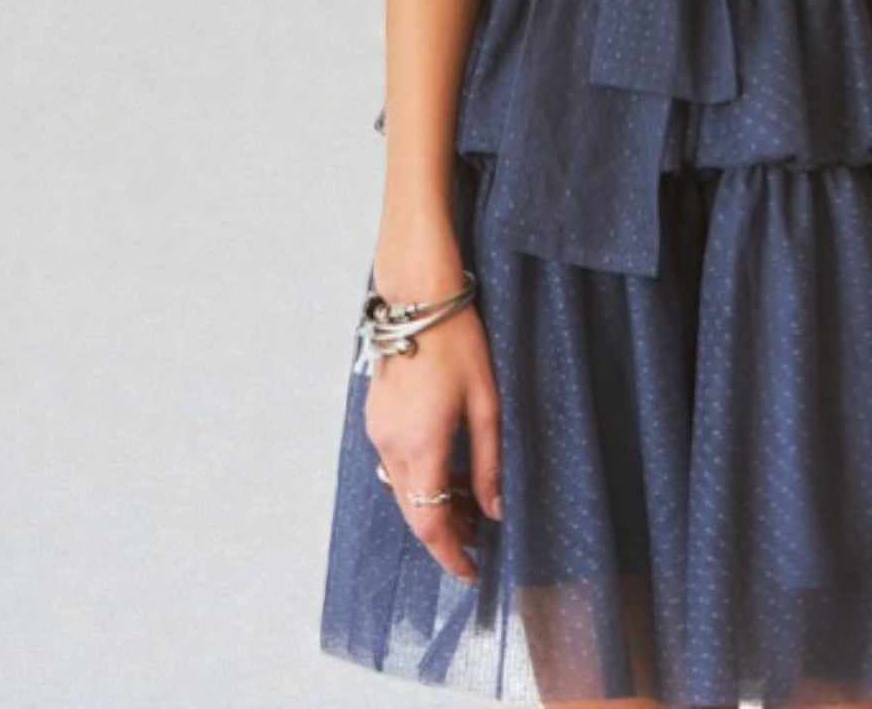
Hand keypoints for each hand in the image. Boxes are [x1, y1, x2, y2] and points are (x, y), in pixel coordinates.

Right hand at [364, 298, 502, 583]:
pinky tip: (448, 470)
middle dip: (443, 535)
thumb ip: (489, 461)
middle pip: (412, 513)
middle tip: (477, 542)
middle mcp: (391, 446)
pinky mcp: (376, 419)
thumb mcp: (487, 403)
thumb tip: (495, 510)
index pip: (430, 524)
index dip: (449, 555)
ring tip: (469, 506)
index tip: (471, 572)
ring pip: (402, 491)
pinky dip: (420, 480)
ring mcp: (378, 432)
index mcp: (421, 445)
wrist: (418, 299)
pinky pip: (396, 465)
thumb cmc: (459, 343)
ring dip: (432, 506)